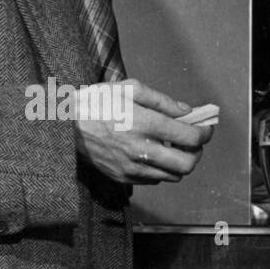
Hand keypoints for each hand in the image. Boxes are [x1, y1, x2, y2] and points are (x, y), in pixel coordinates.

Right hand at [74, 79, 212, 184]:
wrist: (64, 125)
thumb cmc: (97, 102)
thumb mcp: (130, 89)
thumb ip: (162, 101)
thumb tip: (186, 112)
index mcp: (144, 124)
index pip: (191, 137)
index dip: (205, 133)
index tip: (205, 128)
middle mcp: (141, 150)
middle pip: (188, 164)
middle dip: (196, 153)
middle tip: (192, 142)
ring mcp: (132, 168)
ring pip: (174, 176)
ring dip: (179, 162)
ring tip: (171, 147)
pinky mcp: (123, 178)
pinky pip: (155, 180)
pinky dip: (161, 169)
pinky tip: (153, 155)